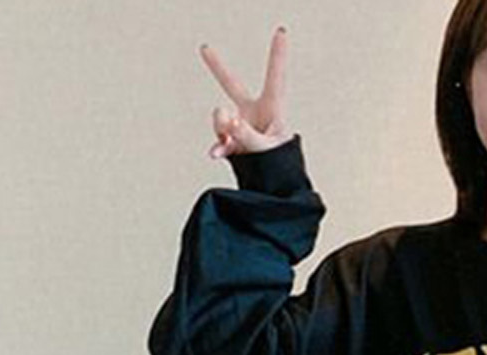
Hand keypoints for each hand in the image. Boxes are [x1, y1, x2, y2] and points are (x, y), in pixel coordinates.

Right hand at [201, 26, 293, 157]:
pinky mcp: (234, 146)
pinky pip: (220, 142)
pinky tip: (217, 153)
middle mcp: (255, 114)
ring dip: (222, 127)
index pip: (275, 77)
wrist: (279, 191)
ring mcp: (242, 129)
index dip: (278, 54)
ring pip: (222, 119)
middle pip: (233, 86)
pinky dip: (219, 147)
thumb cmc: (282, 169)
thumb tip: (226, 120)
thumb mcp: (266, 150)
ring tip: (230, 138)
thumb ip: (245, 134)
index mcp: (273, 110)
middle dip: (217, 68)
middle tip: (205, 49)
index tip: (282, 32)